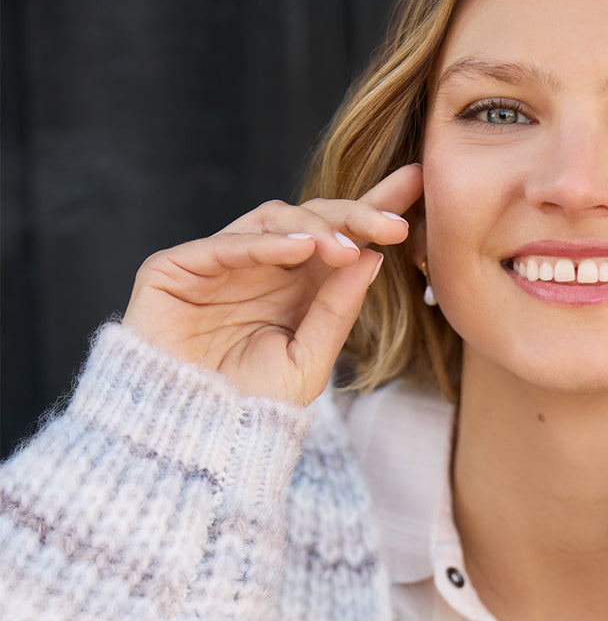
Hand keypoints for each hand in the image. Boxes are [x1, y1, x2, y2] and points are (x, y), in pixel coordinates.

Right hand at [122, 163, 422, 405]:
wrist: (193, 437)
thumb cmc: (250, 405)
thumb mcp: (308, 360)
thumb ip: (337, 310)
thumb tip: (373, 256)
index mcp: (296, 285)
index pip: (339, 235)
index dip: (374, 207)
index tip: (418, 183)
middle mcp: (261, 265)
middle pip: (312, 218)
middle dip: (355, 214)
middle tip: (393, 224)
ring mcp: (218, 262)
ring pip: (273, 218)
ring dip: (315, 228)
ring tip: (346, 249)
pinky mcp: (177, 267)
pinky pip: (227, 244)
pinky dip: (266, 243)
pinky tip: (301, 249)